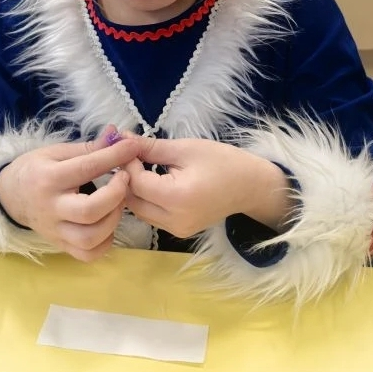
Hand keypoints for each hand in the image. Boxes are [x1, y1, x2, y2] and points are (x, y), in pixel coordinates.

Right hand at [0, 127, 144, 261]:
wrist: (9, 196)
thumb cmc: (36, 169)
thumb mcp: (56, 152)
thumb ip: (89, 148)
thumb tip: (118, 134)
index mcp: (49, 179)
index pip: (86, 168)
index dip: (114, 156)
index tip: (132, 147)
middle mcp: (52, 208)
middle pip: (89, 211)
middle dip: (116, 194)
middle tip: (124, 179)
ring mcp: (56, 231)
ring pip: (90, 238)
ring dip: (113, 220)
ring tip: (117, 203)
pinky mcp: (61, 246)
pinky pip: (88, 254)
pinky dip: (105, 242)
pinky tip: (108, 223)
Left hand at [124, 137, 291, 238]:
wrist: (251, 186)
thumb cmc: (223, 162)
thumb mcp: (185, 149)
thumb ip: (150, 147)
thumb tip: (121, 139)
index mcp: (177, 198)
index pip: (136, 183)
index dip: (127, 164)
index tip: (126, 146)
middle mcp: (174, 220)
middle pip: (132, 201)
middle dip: (126, 178)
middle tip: (128, 157)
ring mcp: (176, 230)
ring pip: (138, 211)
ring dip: (133, 190)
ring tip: (138, 168)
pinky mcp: (179, 232)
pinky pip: (151, 216)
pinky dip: (145, 200)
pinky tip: (150, 182)